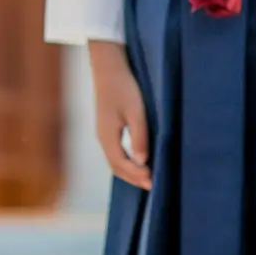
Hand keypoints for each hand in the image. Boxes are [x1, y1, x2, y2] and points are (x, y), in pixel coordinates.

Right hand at [87, 38, 150, 189]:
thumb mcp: (136, 111)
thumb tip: (142, 160)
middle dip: (133, 178)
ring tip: (146, 179)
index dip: (136, 175)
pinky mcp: (106, 129)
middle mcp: (102, 138)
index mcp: (107, 136)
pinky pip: (115, 153)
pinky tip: (138, 163)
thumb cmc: (124, 87)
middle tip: (152, 186)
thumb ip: (139, 136)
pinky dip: (126, 163)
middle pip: (116, 167)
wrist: (108, 68)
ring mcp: (103, 134)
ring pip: (115, 161)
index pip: (121, 164)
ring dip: (129, 172)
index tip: (152, 181)